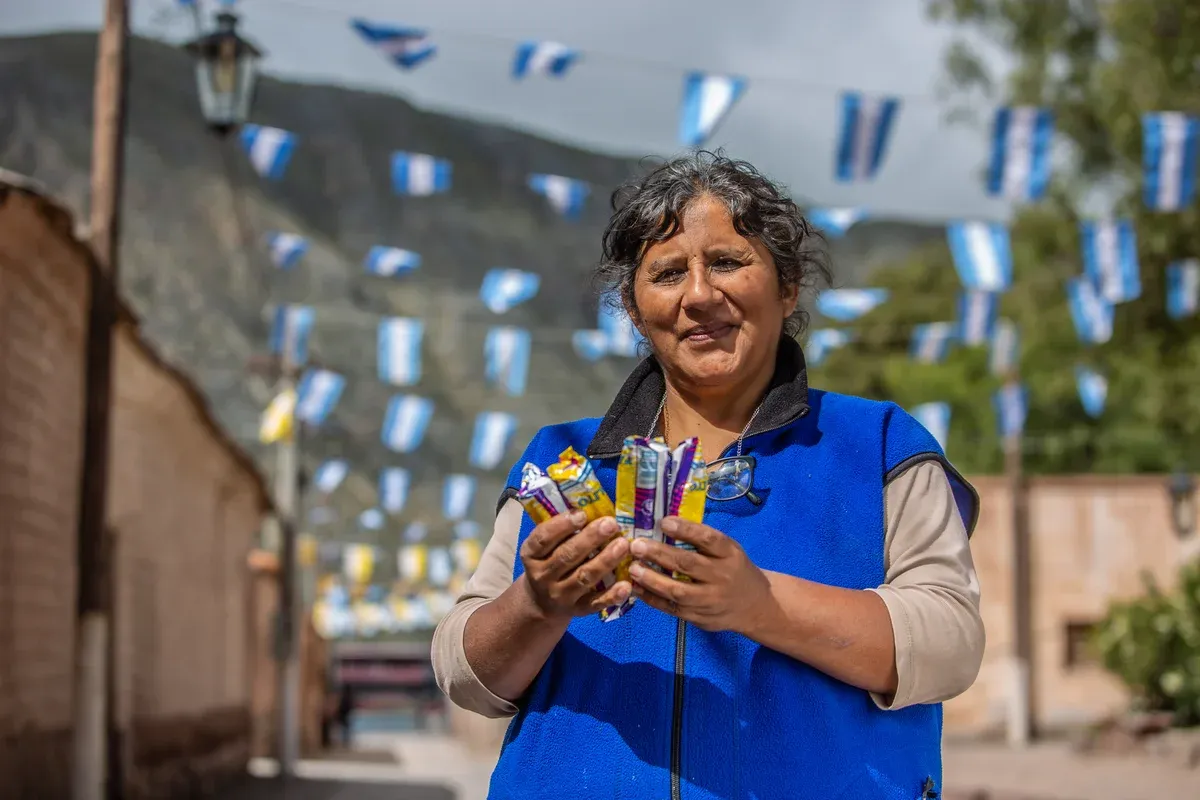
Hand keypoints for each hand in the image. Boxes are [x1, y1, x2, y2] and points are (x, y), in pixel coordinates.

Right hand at [519, 510, 631, 620]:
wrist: (541, 602)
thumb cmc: (549, 562)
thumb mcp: (545, 547)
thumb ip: (562, 530)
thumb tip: (592, 507)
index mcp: (531, 555)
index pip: (543, 539)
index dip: (561, 526)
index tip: (582, 514)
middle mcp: (542, 576)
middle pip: (567, 556)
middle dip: (590, 539)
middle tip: (611, 524)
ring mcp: (560, 595)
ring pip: (584, 578)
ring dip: (605, 561)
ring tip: (623, 545)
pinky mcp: (577, 610)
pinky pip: (595, 603)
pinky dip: (612, 595)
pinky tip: (627, 584)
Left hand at [627, 517, 771, 633]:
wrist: (755, 606)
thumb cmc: (734, 569)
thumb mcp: (729, 550)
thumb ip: (704, 541)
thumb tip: (664, 524)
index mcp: (729, 554)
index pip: (708, 539)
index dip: (685, 529)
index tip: (663, 522)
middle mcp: (721, 577)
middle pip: (688, 564)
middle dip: (659, 554)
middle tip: (636, 545)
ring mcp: (710, 600)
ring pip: (678, 590)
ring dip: (652, 579)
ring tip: (632, 568)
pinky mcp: (699, 618)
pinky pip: (672, 608)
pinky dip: (652, 599)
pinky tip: (636, 588)